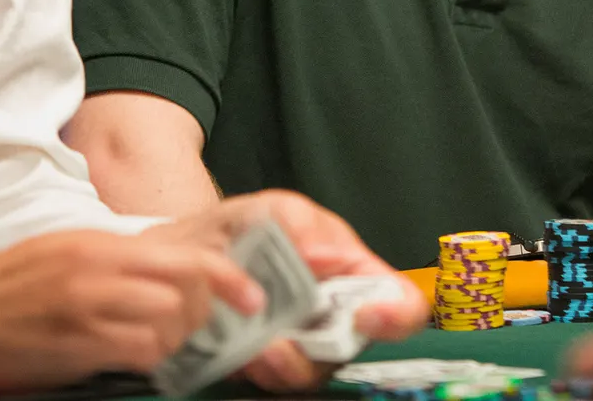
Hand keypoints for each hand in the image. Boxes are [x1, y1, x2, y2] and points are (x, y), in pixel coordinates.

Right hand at [0, 229, 262, 390]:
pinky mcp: (76, 347)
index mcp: (106, 246)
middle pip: (188, 290)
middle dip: (206, 311)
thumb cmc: (13, 284)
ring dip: (180, 338)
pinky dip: (153, 359)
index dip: (230, 278)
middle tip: (200, 323)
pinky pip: (139, 353)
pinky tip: (140, 357)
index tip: (254, 296)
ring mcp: (89, 310)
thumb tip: (176, 269)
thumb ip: (125, 256)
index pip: (188, 257)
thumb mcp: (73, 249)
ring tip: (165, 341)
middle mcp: (102, 272)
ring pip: (169, 324)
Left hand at [146, 189, 428, 391]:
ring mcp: (301, 345)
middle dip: (330, 348)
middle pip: (356, 348)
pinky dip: (255, 371)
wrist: (191, 251)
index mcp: (354, 275)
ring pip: (312, 372)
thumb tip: (322, 258)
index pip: (402, 302)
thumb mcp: (277, 209)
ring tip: (262, 347)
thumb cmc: (250, 226)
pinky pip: (270, 382)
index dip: (398, 315)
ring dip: (288, 364)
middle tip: (297, 336)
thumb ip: (302, 224)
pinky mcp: (264, 366)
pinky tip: (240, 352)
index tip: (369, 314)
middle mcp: (334, 317)